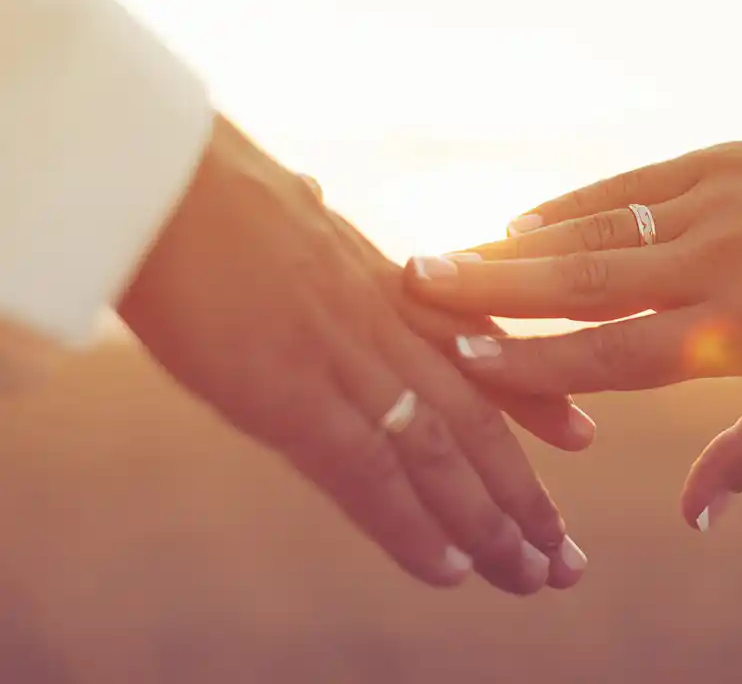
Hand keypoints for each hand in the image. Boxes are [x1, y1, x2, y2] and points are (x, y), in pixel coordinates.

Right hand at [118, 115, 587, 593]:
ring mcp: (343, 357)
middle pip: (475, 418)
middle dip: (526, 493)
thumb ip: (313, 219)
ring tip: (535, 575)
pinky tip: (448, 571)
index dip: (532, 398)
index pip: (477, 347)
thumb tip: (313, 193)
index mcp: (380, 279)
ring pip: (441, 453)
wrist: (155, 168)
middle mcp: (382, 323)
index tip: (584, 435)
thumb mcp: (281, 196)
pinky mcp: (288, 392)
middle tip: (568, 554)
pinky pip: (367, 470)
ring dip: (491, 525)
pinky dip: (411, 527)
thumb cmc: (199, 181)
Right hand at [406, 101, 741, 528]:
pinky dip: (570, 204)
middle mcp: (720, 266)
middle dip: (494, 292)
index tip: (468, 367)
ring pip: (596, 231)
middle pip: (587, 284)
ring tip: (443, 259)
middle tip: (413, 292)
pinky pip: (629, 186)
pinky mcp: (717, 160)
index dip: (541, 363)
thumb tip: (692, 521)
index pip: (622, 355)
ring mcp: (715, 206)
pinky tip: (520, 219)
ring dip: (514, 248)